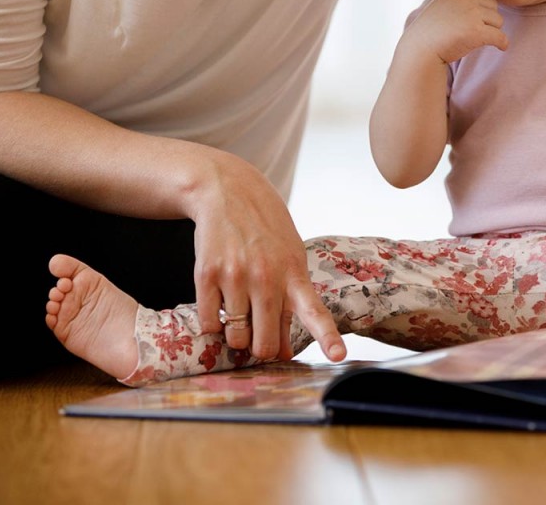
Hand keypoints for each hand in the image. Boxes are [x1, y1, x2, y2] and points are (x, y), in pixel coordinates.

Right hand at [187, 148, 345, 361]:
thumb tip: (283, 351)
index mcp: (294, 273)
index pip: (314, 311)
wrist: (228, 191)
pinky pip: (209, 324)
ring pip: (236, 338)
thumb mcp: (289, 256)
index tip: (338, 355)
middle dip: (262, 350)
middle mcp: (267, 277)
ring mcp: (236, 276)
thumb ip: (290, 300)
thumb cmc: (265, 228)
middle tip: (258, 337)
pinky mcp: (207, 274)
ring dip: (236, 336)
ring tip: (238, 310)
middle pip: (264, 344)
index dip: (327, 336)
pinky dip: (213, 323)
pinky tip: (219, 301)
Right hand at [403, 0, 507, 64]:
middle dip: (488, 16)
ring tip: (476, 37)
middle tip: (474, 28)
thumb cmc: (429, 29)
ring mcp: (473, 14)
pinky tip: (500, 47)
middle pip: (494, 4)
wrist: (421, 49)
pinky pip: (501, 37)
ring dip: (492, 30)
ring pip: (499, 21)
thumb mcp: (438, 2)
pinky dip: (502, 43)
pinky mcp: (478, 32)